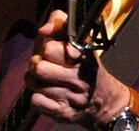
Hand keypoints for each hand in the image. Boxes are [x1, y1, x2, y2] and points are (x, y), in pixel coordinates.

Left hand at [24, 9, 129, 128]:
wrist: (105, 102)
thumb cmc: (87, 69)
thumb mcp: (80, 43)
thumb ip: (61, 26)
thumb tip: (45, 27)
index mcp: (82, 58)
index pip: (51, 49)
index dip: (47, 48)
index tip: (52, 50)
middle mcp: (78, 79)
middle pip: (38, 67)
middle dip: (36, 64)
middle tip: (44, 65)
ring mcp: (71, 98)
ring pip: (33, 83)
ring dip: (35, 80)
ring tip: (45, 79)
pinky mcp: (63, 113)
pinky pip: (36, 101)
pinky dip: (37, 97)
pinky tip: (47, 94)